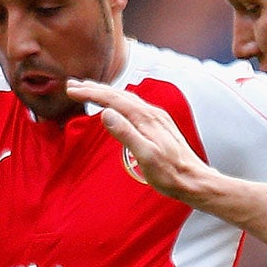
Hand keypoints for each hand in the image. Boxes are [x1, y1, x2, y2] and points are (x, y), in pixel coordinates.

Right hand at [65, 79, 212, 202]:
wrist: (194, 180)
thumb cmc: (170, 174)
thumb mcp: (145, 156)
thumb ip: (126, 134)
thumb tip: (106, 113)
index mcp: (146, 118)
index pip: (113, 99)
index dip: (91, 93)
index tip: (72, 89)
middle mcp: (152, 113)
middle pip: (119, 94)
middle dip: (95, 88)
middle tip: (73, 85)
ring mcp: (157, 118)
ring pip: (126, 99)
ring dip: (106, 93)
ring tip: (89, 91)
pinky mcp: (159, 125)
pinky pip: (134, 106)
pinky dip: (118, 101)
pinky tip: (115, 106)